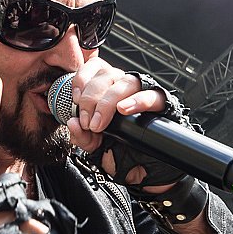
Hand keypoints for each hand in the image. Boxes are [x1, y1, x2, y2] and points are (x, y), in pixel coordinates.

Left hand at [66, 58, 168, 186]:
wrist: (141, 166)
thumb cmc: (118, 148)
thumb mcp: (94, 145)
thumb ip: (82, 135)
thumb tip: (73, 123)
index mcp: (106, 87)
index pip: (94, 67)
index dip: (82, 79)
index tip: (75, 100)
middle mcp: (123, 85)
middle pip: (107, 74)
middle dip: (92, 98)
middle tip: (89, 122)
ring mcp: (142, 92)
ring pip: (127, 82)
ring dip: (110, 101)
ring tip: (101, 121)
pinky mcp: (159, 103)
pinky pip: (153, 95)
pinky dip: (138, 100)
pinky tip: (124, 109)